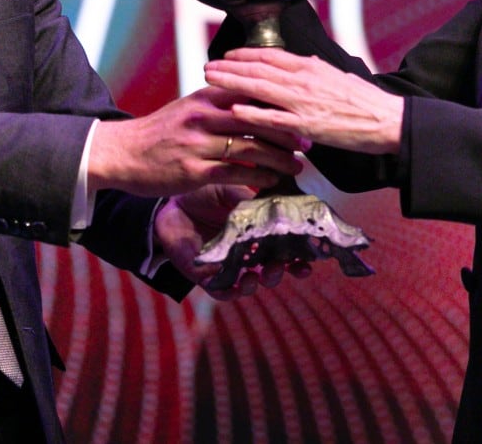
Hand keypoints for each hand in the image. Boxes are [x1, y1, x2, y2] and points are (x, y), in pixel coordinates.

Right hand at [88, 86, 308, 197]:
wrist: (122, 153)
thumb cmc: (160, 132)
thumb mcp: (189, 107)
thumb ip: (219, 102)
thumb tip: (253, 102)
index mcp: (205, 96)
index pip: (250, 92)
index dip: (279, 103)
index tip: (301, 112)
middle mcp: (203, 116)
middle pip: (256, 118)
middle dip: (287, 131)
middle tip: (308, 141)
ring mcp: (198, 143)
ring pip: (250, 147)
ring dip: (279, 158)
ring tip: (297, 165)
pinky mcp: (193, 171)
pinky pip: (234, 173)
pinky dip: (258, 177)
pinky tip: (271, 181)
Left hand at [154, 186, 313, 299]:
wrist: (170, 200)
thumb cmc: (204, 193)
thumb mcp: (230, 191)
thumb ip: (251, 198)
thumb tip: (277, 198)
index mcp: (257, 233)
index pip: (284, 249)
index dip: (299, 257)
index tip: (310, 260)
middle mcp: (245, 253)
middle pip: (270, 271)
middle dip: (280, 273)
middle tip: (281, 268)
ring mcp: (226, 265)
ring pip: (248, 284)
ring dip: (257, 284)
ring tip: (257, 277)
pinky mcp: (204, 274)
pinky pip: (220, 290)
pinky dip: (230, 290)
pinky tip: (236, 283)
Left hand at [205, 48, 404, 154]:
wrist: (386, 119)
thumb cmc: (363, 101)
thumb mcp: (336, 76)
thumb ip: (314, 70)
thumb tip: (299, 62)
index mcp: (310, 66)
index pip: (269, 56)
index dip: (245, 55)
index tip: (227, 56)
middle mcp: (302, 79)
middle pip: (257, 68)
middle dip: (229, 67)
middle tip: (208, 66)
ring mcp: (302, 101)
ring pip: (259, 88)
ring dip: (231, 83)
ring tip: (210, 80)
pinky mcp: (306, 124)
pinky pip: (273, 118)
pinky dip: (252, 113)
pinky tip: (234, 110)